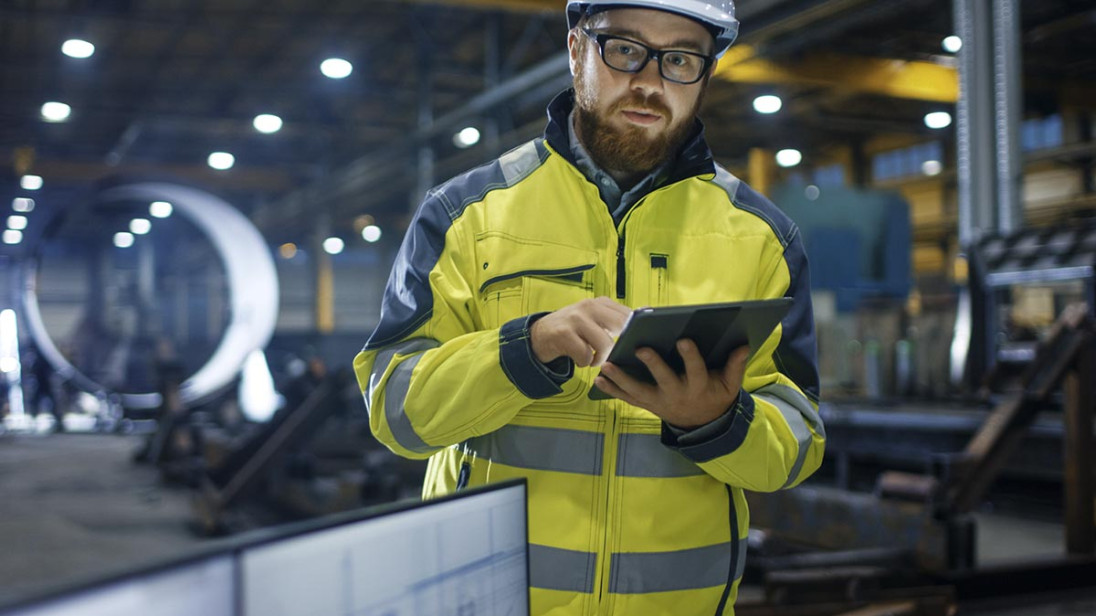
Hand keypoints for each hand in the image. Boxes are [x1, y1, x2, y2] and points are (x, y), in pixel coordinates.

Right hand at [530, 297, 632, 367]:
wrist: (538, 335)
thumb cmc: (572, 330)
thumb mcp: (593, 319)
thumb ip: (614, 319)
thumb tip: (645, 313)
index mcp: (600, 302)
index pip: (629, 315)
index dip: (636, 331)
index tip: (634, 343)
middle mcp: (589, 306)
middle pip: (621, 327)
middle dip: (620, 345)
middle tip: (611, 354)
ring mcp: (576, 319)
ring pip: (605, 344)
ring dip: (600, 358)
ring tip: (592, 359)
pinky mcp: (564, 334)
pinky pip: (586, 355)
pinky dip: (584, 362)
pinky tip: (578, 359)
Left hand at [595, 340, 749, 428]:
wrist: (703, 426)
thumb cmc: (716, 396)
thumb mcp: (730, 385)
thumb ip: (735, 366)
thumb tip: (744, 345)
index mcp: (699, 387)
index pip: (696, 370)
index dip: (690, 356)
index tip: (683, 340)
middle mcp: (677, 395)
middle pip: (664, 380)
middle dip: (653, 365)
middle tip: (641, 348)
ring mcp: (660, 402)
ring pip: (639, 391)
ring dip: (621, 379)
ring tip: (606, 366)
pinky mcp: (648, 405)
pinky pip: (628, 399)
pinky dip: (613, 390)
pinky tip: (599, 380)